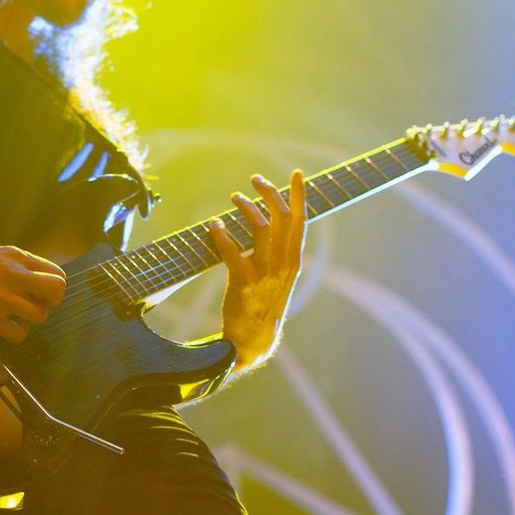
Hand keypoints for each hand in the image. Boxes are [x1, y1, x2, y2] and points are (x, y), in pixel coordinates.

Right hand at [0, 242, 66, 343]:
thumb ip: (20, 264)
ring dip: (33, 319)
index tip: (42, 292)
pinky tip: (7, 326)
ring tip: (19, 316)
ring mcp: (2, 298)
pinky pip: (20, 334)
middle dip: (52, 302)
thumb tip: (40, 279)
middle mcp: (14, 275)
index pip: (57, 273)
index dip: (54, 286)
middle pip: (57, 291)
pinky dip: (17, 334)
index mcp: (16, 257)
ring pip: (41, 316)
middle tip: (38, 305)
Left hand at [208, 169, 306, 369]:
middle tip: (255, 179)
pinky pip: (232, 251)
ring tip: (234, 198)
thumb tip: (272, 225)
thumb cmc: (264, 305)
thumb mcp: (280, 278)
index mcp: (293, 261)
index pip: (300, 221)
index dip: (299, 195)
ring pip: (261, 228)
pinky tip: (213, 225)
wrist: (254, 340)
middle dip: (270, 192)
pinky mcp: (244, 283)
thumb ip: (279, 253)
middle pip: (282, 217)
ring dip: (246, 207)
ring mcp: (265, 273)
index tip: (297, 174)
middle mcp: (283, 264)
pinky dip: (222, 234)